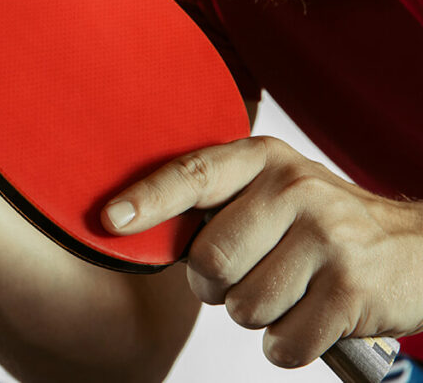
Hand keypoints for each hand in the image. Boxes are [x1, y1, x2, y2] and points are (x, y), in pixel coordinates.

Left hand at [100, 136, 422, 367]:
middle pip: (210, 261)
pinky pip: (283, 343)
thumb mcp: (272, 188)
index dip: (149, 200)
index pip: (193, 175)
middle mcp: (296, 190)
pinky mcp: (352, 292)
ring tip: (287, 289)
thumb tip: (135, 225)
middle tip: (246, 273)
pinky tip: (308, 316)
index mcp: (264, 160)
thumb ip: (215, 198)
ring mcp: (329, 239)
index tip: (111, 220)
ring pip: (244, 307)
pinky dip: (286, 344)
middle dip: (215, 284)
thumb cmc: (321, 223)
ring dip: (255, 315)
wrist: (416, 249)